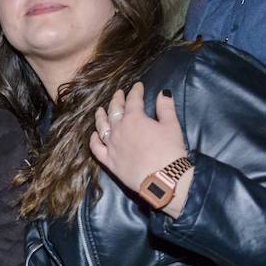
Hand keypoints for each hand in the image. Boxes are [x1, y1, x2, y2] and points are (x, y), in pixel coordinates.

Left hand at [89, 83, 190, 216]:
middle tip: (119, 93)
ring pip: (102, 127)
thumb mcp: (172, 126)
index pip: (133, 100)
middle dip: (117, 100)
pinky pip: (96, 148)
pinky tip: (93, 135)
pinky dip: (93, 139)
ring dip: (101, 116)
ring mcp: (111, 145)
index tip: (138, 86)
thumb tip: (163, 93)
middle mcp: (119, 129)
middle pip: (115, 110)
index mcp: (134, 118)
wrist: (162, 179)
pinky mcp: (109, 161)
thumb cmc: (170, 151)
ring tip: (100, 109)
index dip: (136, 91)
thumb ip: (166, 108)